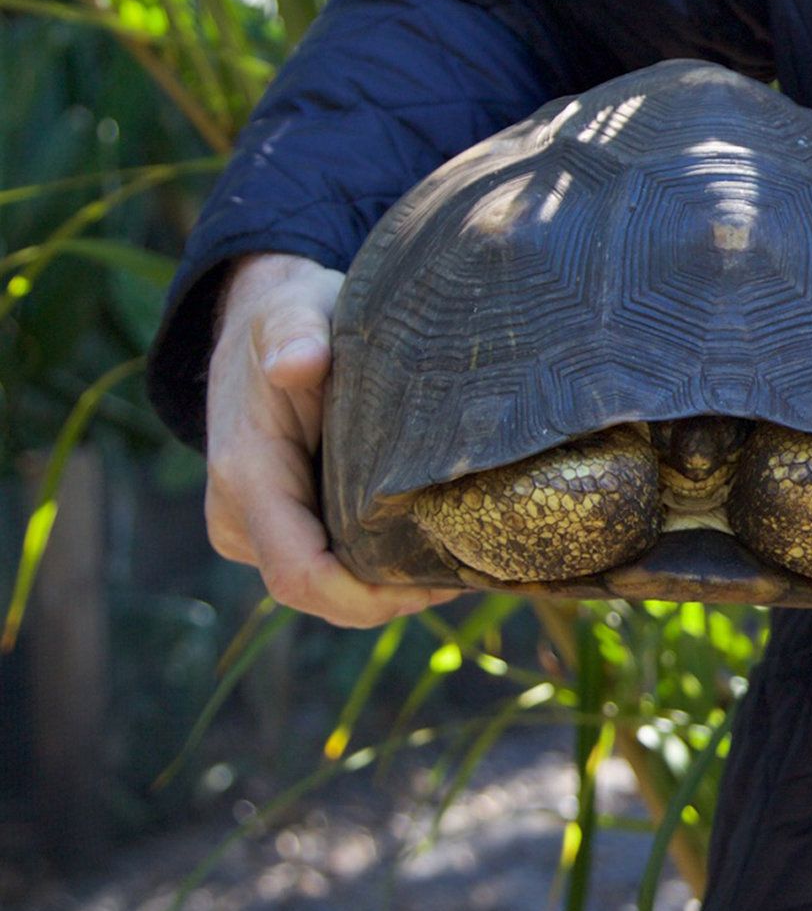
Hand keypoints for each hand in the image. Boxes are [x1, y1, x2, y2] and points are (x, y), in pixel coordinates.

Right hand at [204, 252, 463, 627]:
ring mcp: (258, 527)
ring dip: (387, 588)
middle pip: (319, 594)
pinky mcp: (281, 524)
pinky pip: (328, 564)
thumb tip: (298, 362)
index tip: (433, 585)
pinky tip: (435, 548)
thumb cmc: (287, 319)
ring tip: (463, 563)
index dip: (362, 597)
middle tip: (471, 574)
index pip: (299, 572)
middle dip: (390, 598)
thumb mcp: (294, 312)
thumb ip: (296, 335)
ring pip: (326, 586)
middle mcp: (242, 517)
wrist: (260, 327)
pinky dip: (376, 569)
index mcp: (247, 476)